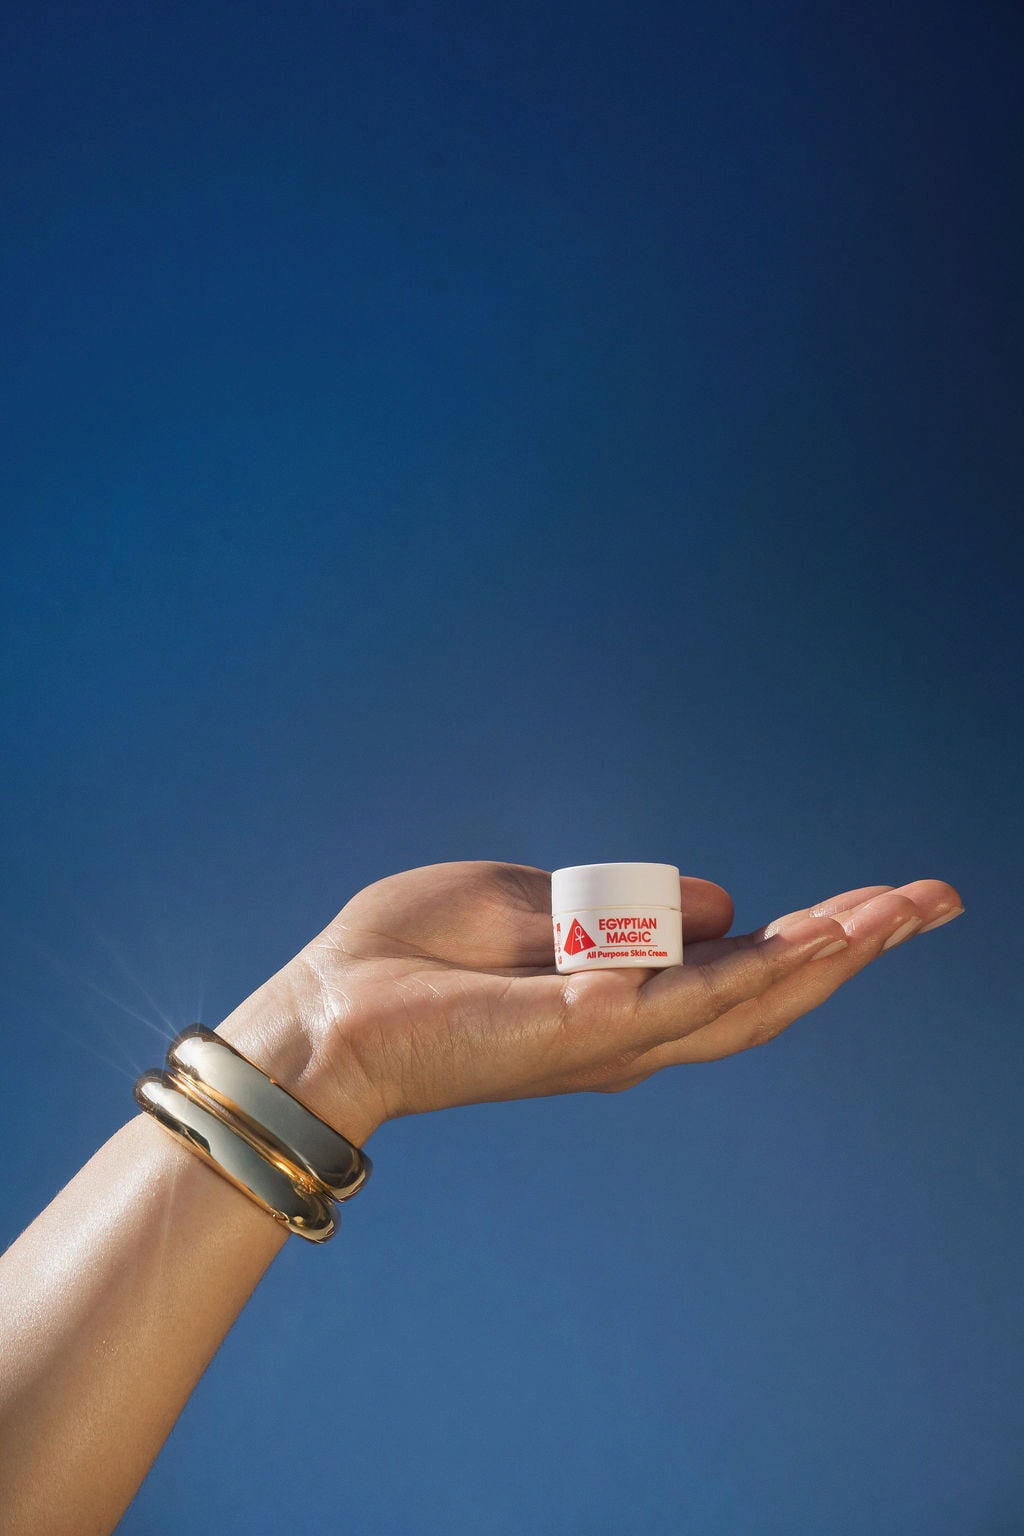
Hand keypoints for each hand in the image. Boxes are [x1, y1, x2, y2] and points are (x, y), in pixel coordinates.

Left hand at [252, 863, 962, 1138]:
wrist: (322, 1010)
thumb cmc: (406, 956)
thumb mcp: (517, 903)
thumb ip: (615, 908)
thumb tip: (717, 902)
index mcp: (620, 996)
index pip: (739, 968)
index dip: (816, 938)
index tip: (886, 900)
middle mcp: (631, 1029)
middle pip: (765, 991)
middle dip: (854, 947)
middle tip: (932, 901)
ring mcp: (610, 1037)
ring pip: (744, 1001)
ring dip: (827, 957)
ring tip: (897, 913)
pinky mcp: (577, 1033)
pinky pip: (683, 1002)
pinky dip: (754, 973)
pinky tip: (818, 939)